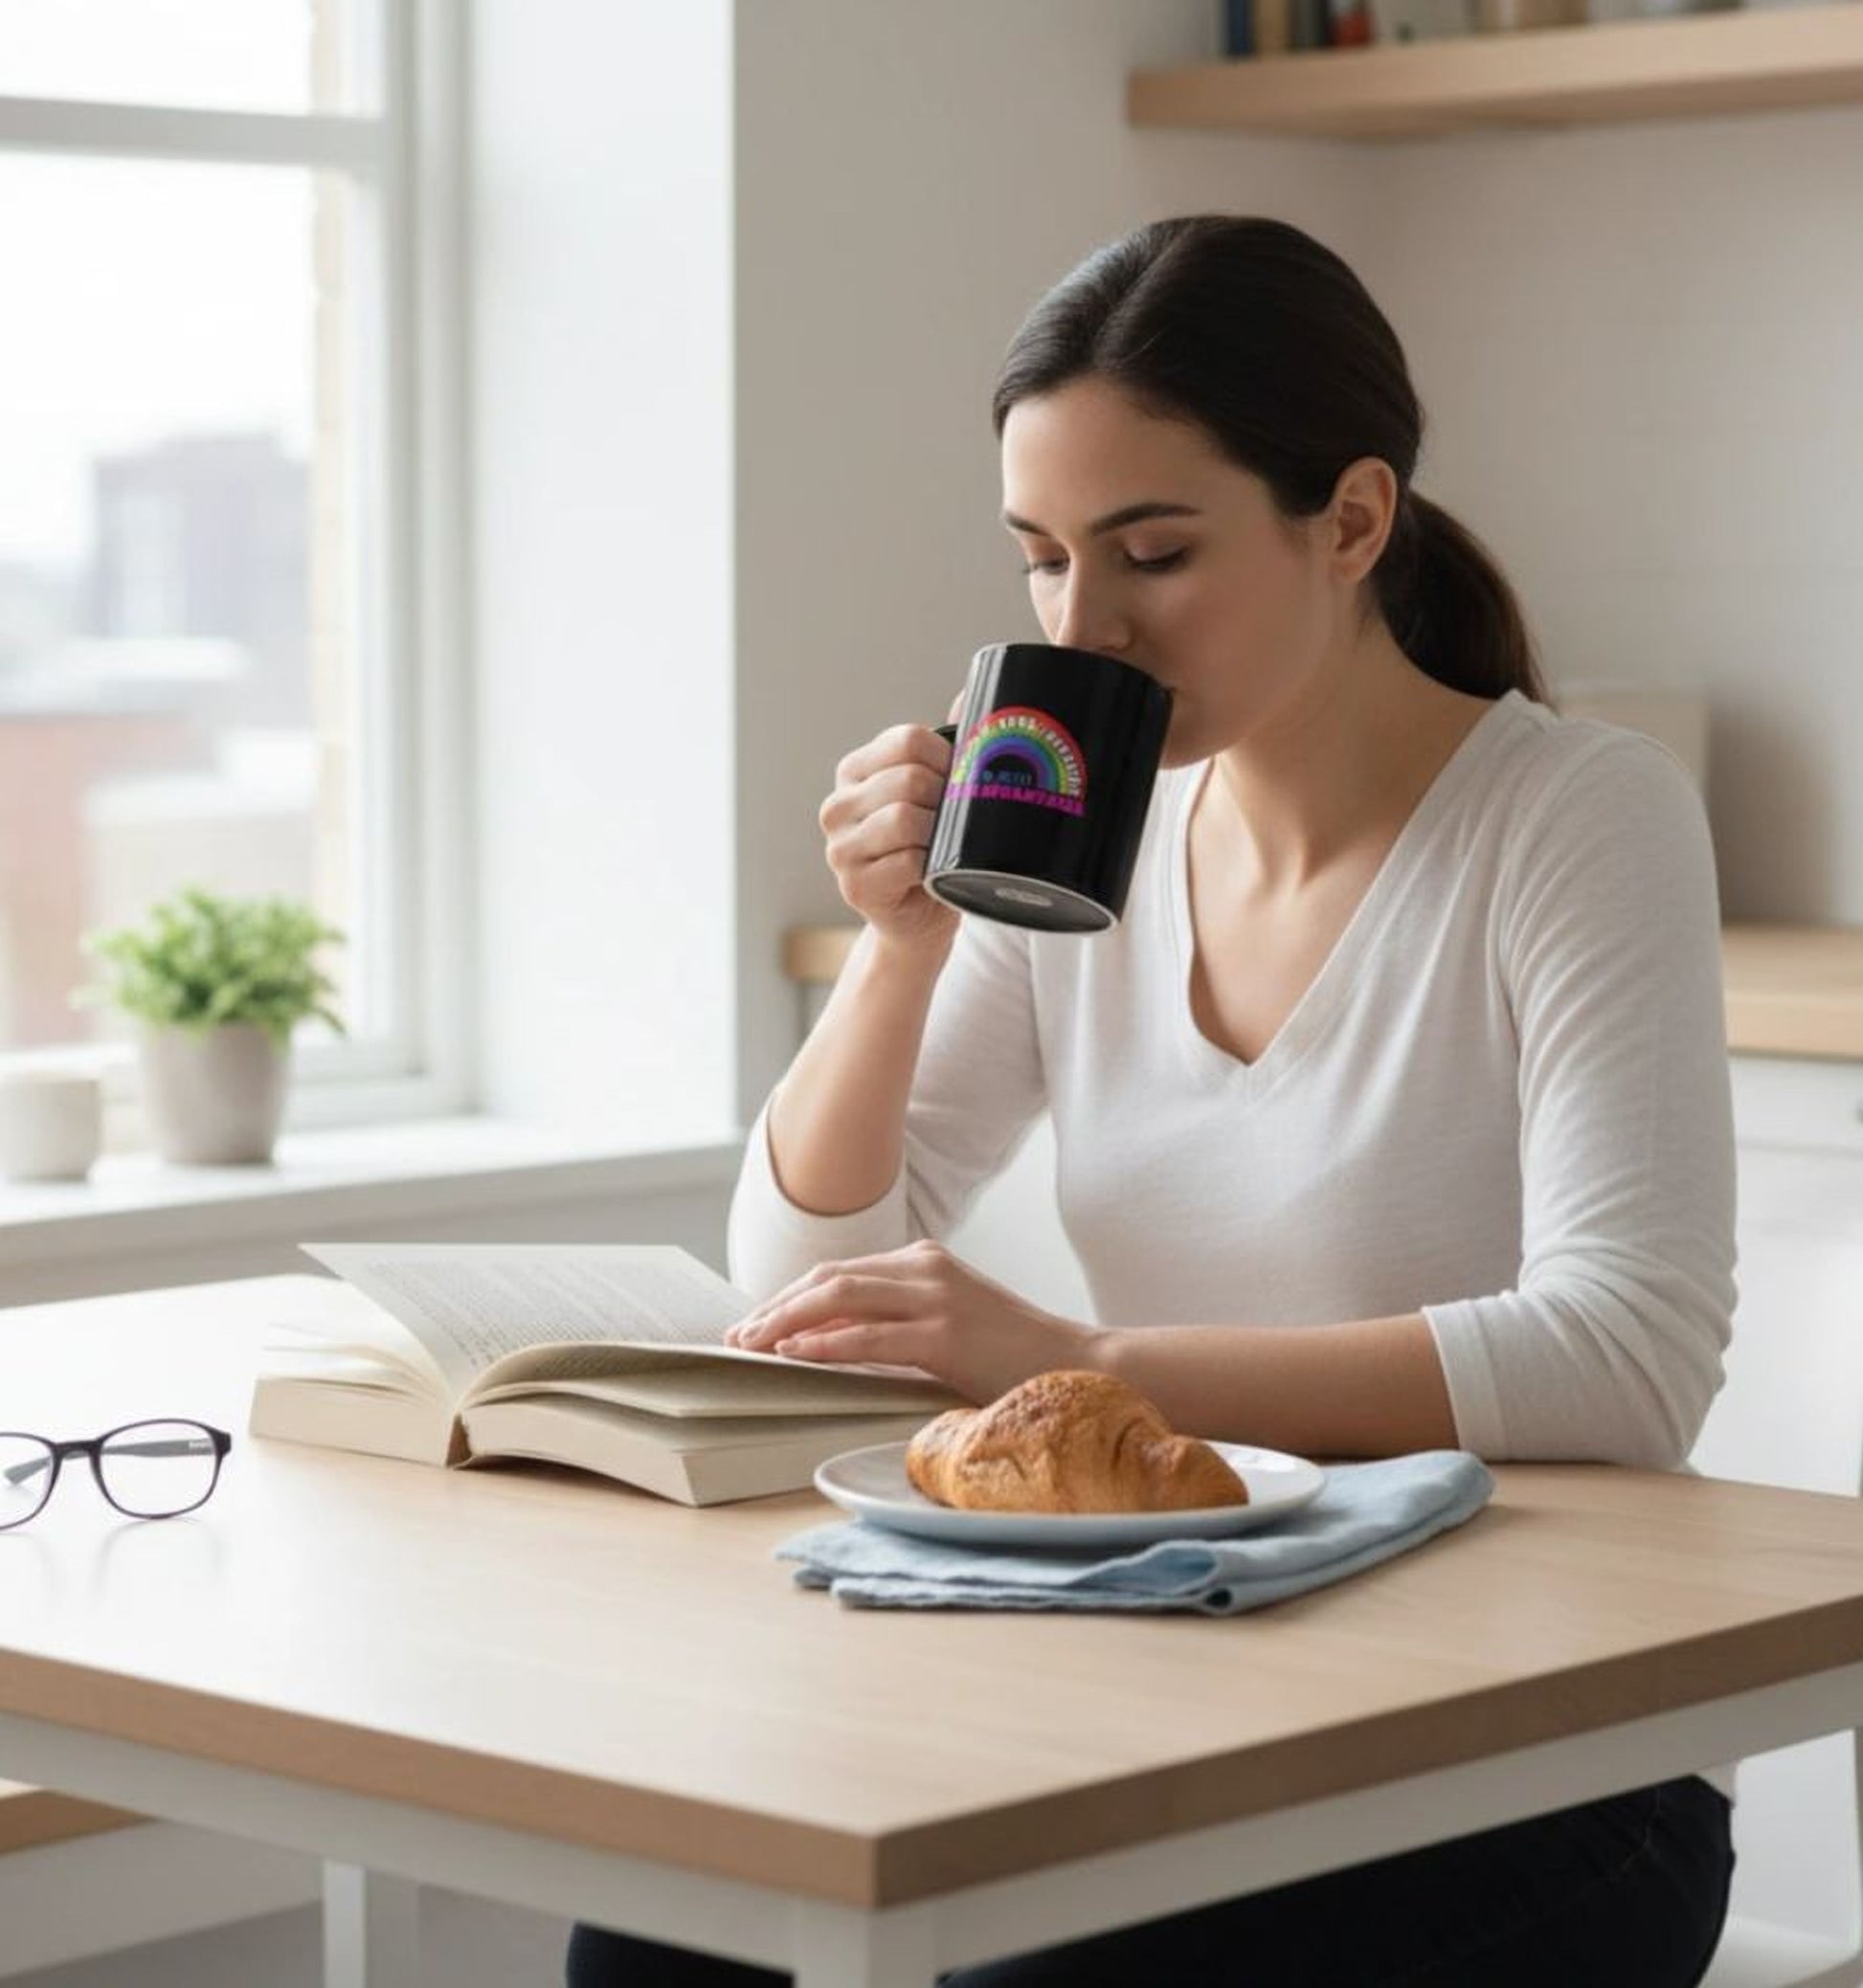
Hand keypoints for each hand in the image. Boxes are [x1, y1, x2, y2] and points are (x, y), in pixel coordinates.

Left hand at [725, 1239, 1099, 1402]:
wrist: (1079, 1364)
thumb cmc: (1011, 1353)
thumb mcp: (949, 1322)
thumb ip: (899, 1319)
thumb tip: (830, 1340)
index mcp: (924, 1260)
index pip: (838, 1272)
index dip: (789, 1296)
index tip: (755, 1322)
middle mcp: (926, 1268)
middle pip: (828, 1279)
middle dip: (776, 1307)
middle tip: (739, 1336)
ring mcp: (936, 1298)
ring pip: (839, 1299)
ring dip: (787, 1323)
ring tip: (753, 1346)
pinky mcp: (945, 1335)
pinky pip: (868, 1337)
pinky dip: (825, 1345)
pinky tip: (795, 1356)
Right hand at [821, 720, 960, 951]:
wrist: (921, 918)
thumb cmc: (934, 850)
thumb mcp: (938, 795)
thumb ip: (949, 745)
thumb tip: (970, 694)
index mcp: (855, 772)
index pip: (908, 740)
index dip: (948, 758)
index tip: (960, 781)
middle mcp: (838, 806)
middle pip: (909, 778)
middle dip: (947, 799)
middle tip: (957, 822)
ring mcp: (840, 848)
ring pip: (903, 818)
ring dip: (939, 834)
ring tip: (945, 846)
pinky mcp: (854, 885)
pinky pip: (905, 862)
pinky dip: (930, 866)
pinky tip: (932, 873)